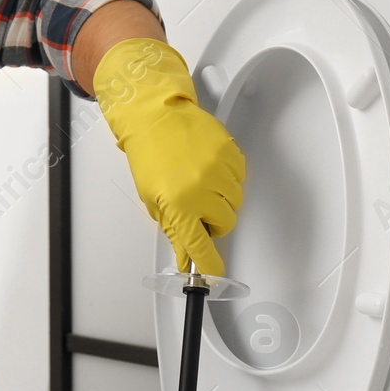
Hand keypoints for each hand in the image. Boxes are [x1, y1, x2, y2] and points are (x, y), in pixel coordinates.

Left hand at [93, 37, 245, 275]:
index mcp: (179, 205)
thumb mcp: (153, 198)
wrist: (155, 115)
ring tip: (199, 181)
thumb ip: (174, 229)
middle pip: (225, 224)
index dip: (210, 265)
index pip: (201, 247)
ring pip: (235, 202)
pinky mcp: (231, 154)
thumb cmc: (149, 153)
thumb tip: (187, 256)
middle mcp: (202, 190)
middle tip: (196, 206)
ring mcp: (219, 171)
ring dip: (221, 199)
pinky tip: (209, 167)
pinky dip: (228, 178)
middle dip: (212, 220)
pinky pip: (240, 178)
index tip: (215, 276)